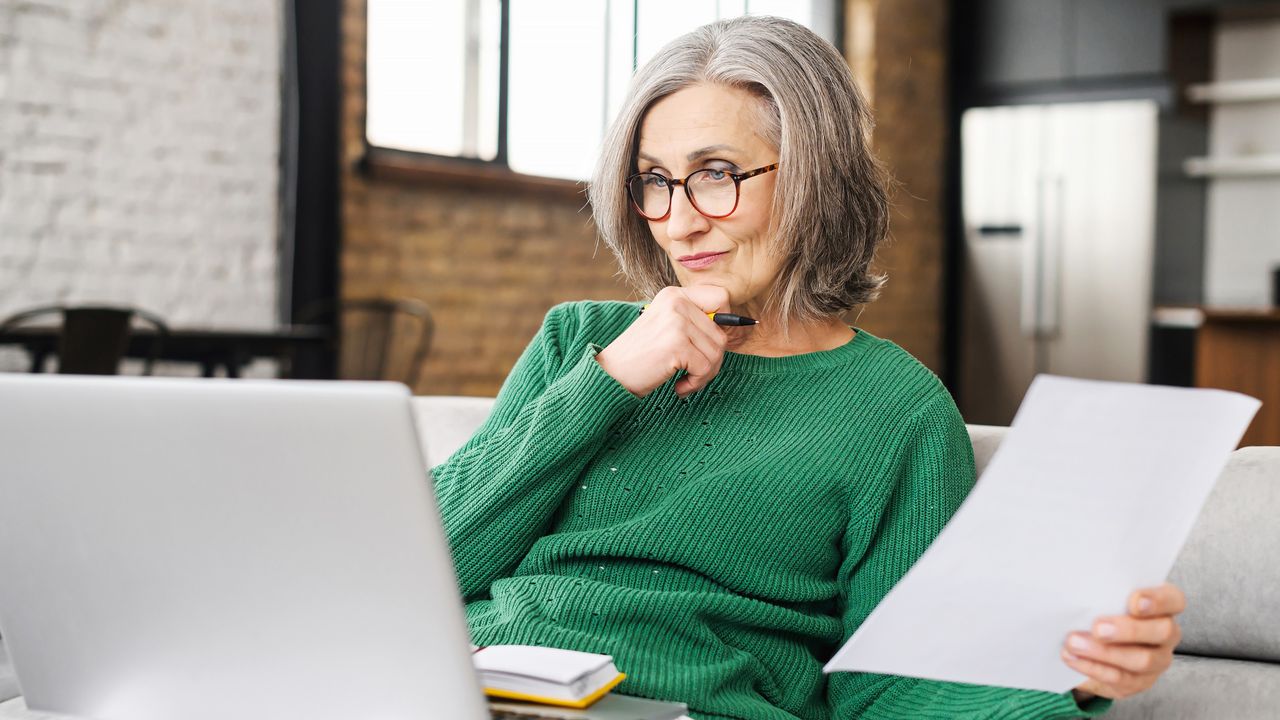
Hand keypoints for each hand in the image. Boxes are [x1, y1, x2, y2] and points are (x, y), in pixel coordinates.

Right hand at [595, 285, 729, 398]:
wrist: (610, 374)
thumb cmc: (640, 357)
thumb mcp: (666, 327)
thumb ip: (694, 321)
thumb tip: (738, 324)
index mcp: (674, 294)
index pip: (721, 297)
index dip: (724, 322)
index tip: (710, 344)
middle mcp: (676, 302)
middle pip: (722, 333)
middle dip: (712, 360)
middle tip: (694, 373)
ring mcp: (676, 321)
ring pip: (717, 352)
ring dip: (704, 375)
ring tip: (685, 380)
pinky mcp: (677, 344)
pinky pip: (706, 367)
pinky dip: (696, 383)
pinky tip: (679, 386)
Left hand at [1063, 583, 1185, 702]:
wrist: (1094, 648)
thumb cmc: (1103, 611)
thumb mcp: (1105, 598)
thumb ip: (1102, 591)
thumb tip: (1078, 585)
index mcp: (1163, 607)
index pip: (1174, 600)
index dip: (1158, 600)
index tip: (1134, 601)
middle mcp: (1167, 634)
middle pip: (1163, 632)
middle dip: (1129, 630)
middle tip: (1097, 627)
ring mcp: (1157, 660)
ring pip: (1142, 659)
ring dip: (1105, 652)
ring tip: (1074, 643)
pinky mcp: (1138, 681)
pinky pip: (1120, 678)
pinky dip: (1093, 667)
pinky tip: (1072, 658)